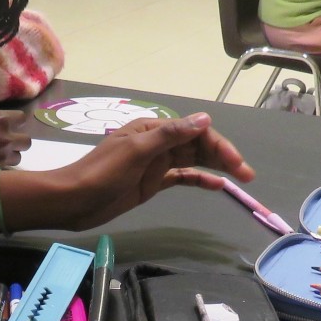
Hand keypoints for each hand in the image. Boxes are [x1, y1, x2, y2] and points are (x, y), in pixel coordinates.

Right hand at [0, 110, 31, 167]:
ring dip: (10, 155)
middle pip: (26, 141)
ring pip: (18, 157)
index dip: (15, 122)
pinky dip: (0, 166)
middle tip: (5, 141)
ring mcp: (1, 157)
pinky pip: (5, 169)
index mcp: (0, 120)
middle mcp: (6, 138)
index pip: (22, 119)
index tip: (8, 124)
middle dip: (17, 141)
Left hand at [10, 113, 253, 231]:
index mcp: (153, 130)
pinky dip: (199, 179)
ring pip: (193, 160)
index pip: (194, 131)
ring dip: (216, 167)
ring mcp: (155, 164)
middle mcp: (157, 143)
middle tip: (247, 174)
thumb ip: (170, 135)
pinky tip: (217, 186)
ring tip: (241, 179)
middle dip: (223, 156)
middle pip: (197, 145)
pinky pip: (181, 177)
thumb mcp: (136, 151)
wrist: (74, 200)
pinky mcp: (152, 183)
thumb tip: (204, 119)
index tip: (235, 163)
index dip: (218, 145)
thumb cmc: (101, 173)